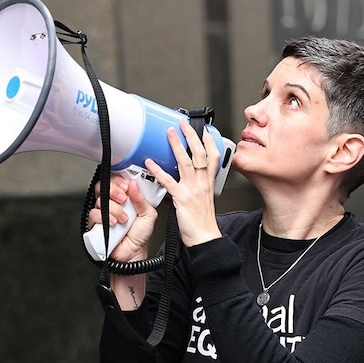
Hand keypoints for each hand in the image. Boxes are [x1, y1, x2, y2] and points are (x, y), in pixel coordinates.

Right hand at [88, 175, 157, 261]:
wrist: (133, 252)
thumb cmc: (140, 234)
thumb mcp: (148, 214)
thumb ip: (142, 199)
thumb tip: (133, 184)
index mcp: (125, 197)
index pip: (116, 180)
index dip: (119, 180)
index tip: (126, 185)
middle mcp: (113, 202)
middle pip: (104, 186)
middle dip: (114, 190)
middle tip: (123, 199)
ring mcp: (103, 211)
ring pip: (100, 199)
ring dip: (114, 208)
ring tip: (124, 218)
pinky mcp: (96, 222)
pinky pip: (94, 213)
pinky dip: (104, 217)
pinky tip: (114, 223)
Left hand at [145, 119, 221, 246]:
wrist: (204, 237)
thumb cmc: (203, 222)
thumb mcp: (205, 199)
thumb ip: (200, 185)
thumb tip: (193, 178)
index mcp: (208, 183)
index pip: (213, 157)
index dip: (209, 142)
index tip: (204, 131)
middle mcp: (202, 183)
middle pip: (200, 154)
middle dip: (192, 136)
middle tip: (184, 125)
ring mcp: (192, 189)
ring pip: (186, 162)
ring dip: (177, 145)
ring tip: (169, 133)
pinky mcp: (181, 198)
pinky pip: (168, 181)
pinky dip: (158, 170)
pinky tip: (150, 163)